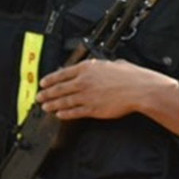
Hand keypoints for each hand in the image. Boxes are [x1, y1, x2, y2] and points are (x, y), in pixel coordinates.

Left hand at [37, 58, 155, 120]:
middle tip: (39, 96)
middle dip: (47, 93)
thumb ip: (101, 66)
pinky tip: (60, 114)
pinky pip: (74, 112)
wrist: (140, 89)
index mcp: (88, 68)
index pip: (63, 73)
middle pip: (60, 88)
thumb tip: (97, 66)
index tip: (43, 82)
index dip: (50, 79)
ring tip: (45, 107)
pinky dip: (65, 114)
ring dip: (52, 104)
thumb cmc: (131, 76)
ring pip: (64, 101)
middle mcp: (84, 81)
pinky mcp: (92, 109)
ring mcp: (87, 96)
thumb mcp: (113, 63)